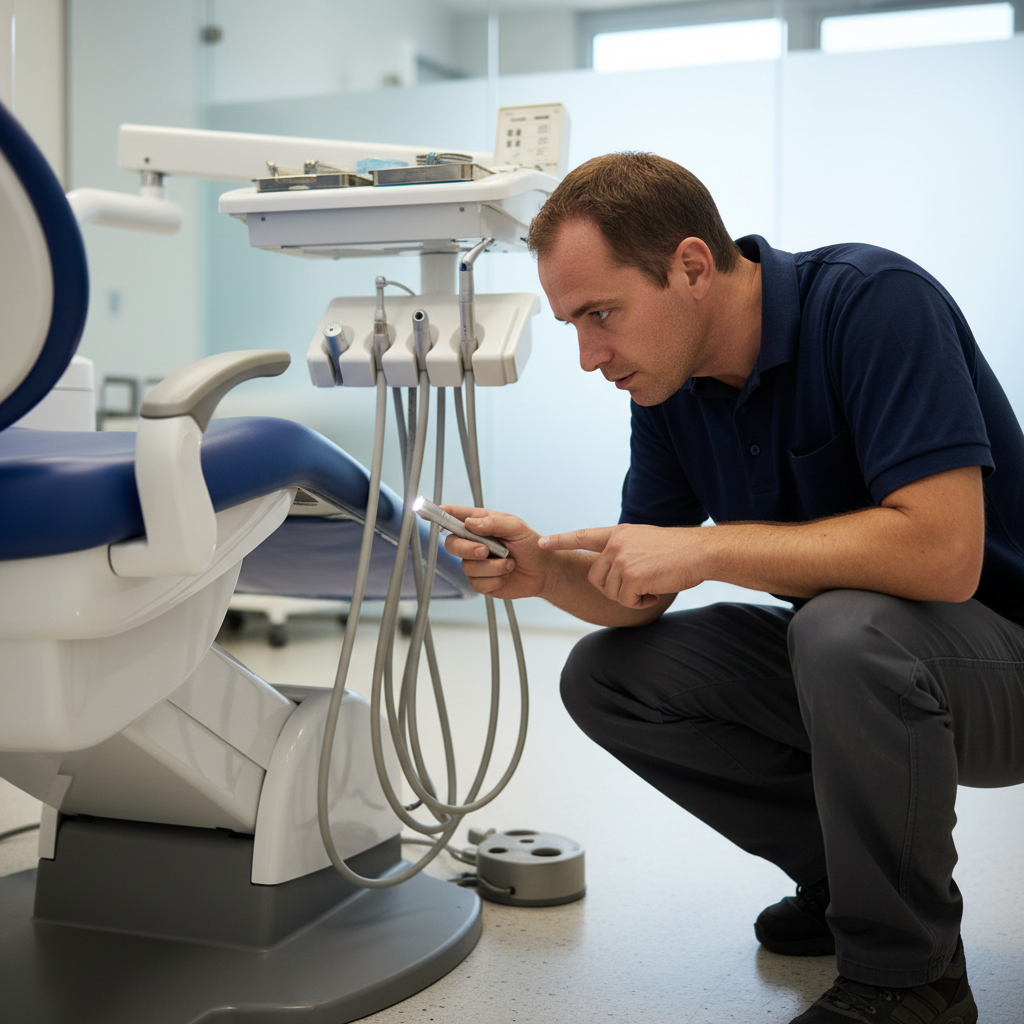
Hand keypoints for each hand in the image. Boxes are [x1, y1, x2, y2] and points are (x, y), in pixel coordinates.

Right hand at [441, 506, 551, 599]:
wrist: (543, 571)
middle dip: (466, 548)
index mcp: (480, 524)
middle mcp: (474, 543)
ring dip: (492, 567)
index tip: (433, 510)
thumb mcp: (516, 527)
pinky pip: (477, 583)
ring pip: (467, 567)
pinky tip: (506, 575)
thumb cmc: (531, 544)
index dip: (442, 514)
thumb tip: (469, 523)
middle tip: (485, 551)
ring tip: (510, 563)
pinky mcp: (480, 582)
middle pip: (451, 544)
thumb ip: (493, 523)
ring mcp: (475, 563)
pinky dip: (495, 580)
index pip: (455, 517)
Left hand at [539, 523, 702, 608]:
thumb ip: (623, 550)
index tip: (543, 542)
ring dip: (630, 596)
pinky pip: (626, 600)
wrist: (699, 552)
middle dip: (614, 589)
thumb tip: (611, 569)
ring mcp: (622, 559)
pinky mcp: (631, 576)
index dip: (561, 540)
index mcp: (618, 534)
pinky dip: (640, 603)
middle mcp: (616, 545)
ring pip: (611, 592)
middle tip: (638, 585)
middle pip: (596, 578)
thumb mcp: (644, 540)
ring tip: (651, 584)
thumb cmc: (678, 550)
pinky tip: (654, 591)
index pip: (583, 536)